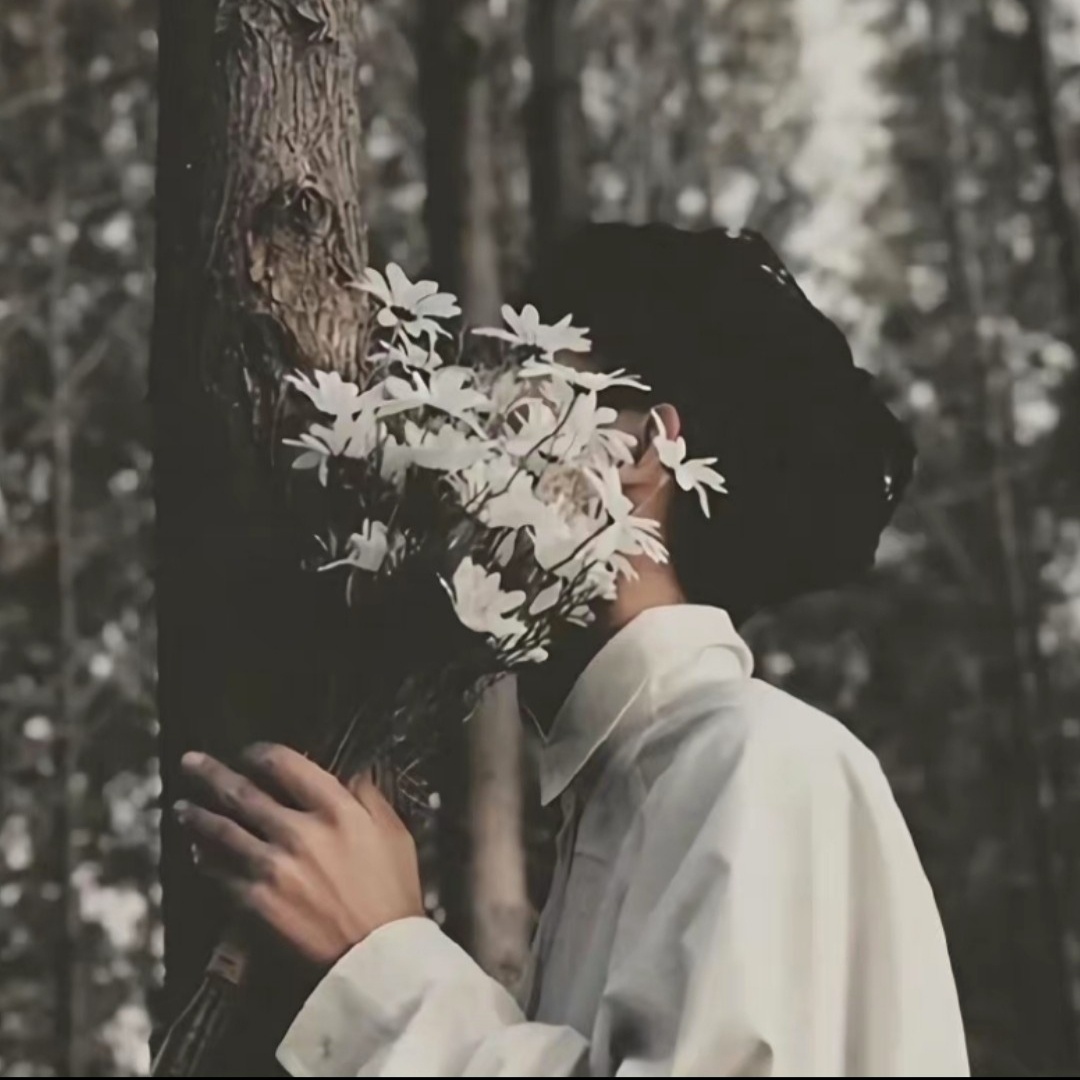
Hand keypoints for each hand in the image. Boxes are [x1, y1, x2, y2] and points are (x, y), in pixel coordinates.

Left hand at [175, 744, 423, 968]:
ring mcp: (272, 867)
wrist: (376, 955)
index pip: (285, 765)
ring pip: (221, 831)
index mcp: (336, 809)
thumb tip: (351, 775)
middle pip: (243, 792)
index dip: (260, 754)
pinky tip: (197, 852)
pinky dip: (205, 859)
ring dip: (197, 815)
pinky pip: (220, 873)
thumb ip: (369, 798)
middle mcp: (298, 831)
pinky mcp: (255, 901)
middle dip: (211, 774)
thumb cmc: (391, 892)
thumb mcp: (394, 833)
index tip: (250, 753)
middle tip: (190, 762)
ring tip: (181, 806)